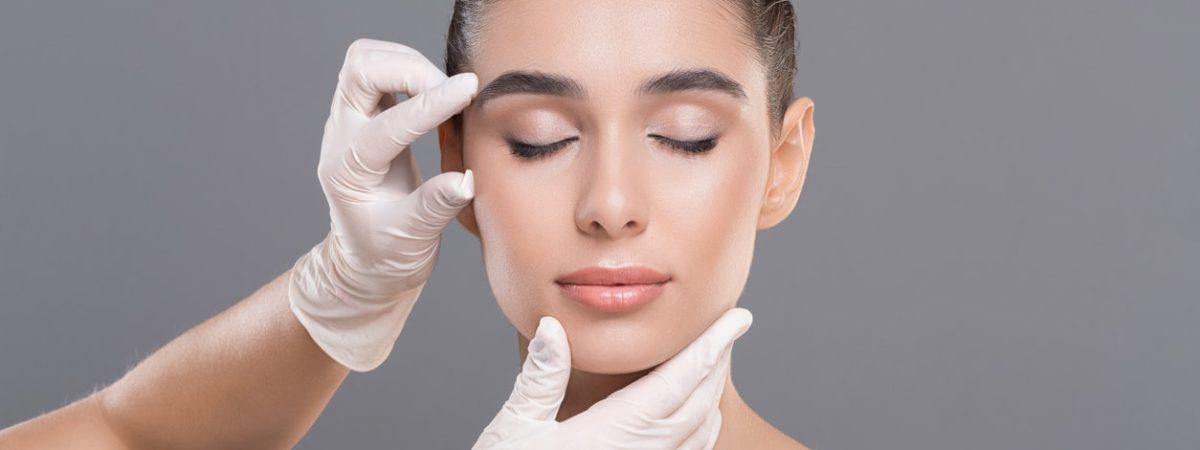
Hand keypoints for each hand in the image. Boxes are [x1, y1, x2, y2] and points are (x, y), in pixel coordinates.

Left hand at [288, 38, 478, 370]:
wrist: (367, 259)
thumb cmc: (388, 253)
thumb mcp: (413, 240)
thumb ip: (435, 207)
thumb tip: (466, 180)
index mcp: (349, 171)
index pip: (387, 125)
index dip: (431, 104)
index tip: (469, 90)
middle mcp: (342, 136)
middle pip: (360, 70)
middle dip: (411, 70)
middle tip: (454, 92)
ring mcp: (349, 120)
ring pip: (366, 59)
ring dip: (410, 64)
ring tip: (447, 92)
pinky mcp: (365, 111)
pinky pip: (379, 68)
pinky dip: (409, 68)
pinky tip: (436, 92)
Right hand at [472, 308, 753, 449]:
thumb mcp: (516, 429)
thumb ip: (541, 378)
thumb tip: (552, 328)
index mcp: (614, 433)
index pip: (679, 379)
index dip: (712, 345)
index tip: (739, 319)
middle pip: (699, 404)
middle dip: (716, 363)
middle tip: (728, 331)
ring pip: (700, 434)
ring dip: (711, 396)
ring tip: (712, 366)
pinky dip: (701, 432)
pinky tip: (694, 420)